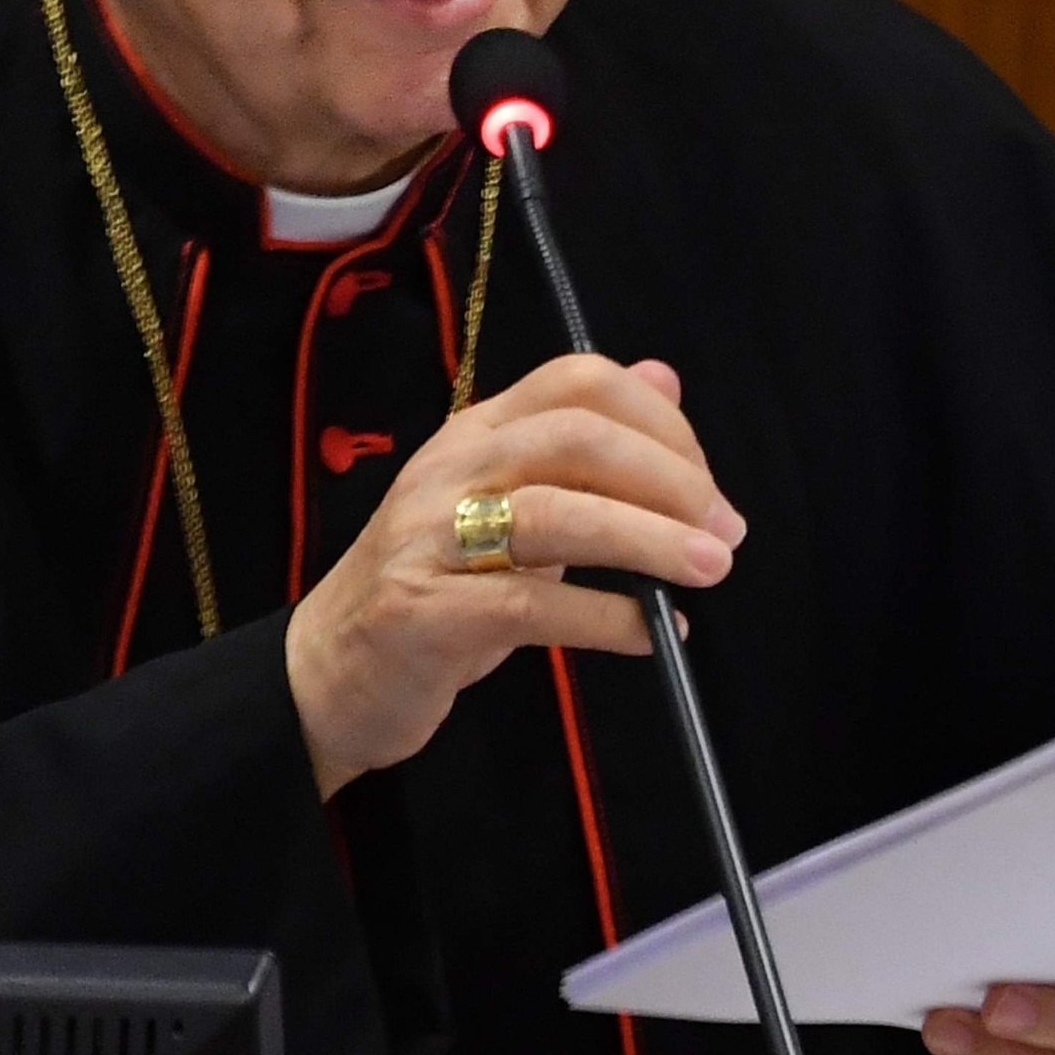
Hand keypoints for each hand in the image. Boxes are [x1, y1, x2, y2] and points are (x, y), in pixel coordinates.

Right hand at [284, 354, 743, 797]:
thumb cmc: (443, 586)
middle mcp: (449, 469)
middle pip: (575, 439)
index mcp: (478, 432)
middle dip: (670, 480)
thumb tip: (666, 379)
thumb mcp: (516, 503)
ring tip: (710, 570)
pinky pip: (528, 605)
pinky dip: (607, 618)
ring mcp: (426, 537)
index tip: (708, 484)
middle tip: (726, 532)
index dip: (661, 423)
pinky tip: (652, 635)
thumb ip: (586, 449)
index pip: (578, 381)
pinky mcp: (420, 611)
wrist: (328, 675)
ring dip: (650, 541)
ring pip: (555, 515)